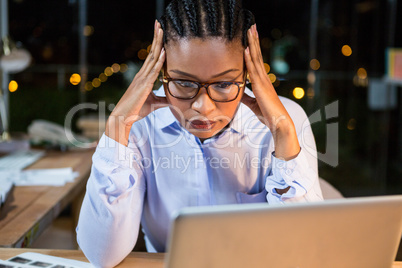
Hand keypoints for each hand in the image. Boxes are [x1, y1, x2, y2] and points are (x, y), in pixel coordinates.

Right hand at [106, 20, 166, 145]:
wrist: (123, 117)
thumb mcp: (154, 104)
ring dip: (158, 44)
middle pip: (151, 52)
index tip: (160, 33)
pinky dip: (159, 61)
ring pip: (152, 58)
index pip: (152, 57)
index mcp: (143, 77)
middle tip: (159, 24)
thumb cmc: (136, 110)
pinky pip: (153, 71)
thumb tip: (172, 100)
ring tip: (161, 30)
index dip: (156, 45)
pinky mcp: (144, 86)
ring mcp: (142, 79)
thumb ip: (163, 100)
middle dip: (156, 38)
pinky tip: (164, 52)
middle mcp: (142, 74)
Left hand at [242, 24, 299, 160]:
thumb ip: (246, 97)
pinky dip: (249, 59)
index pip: (256, 61)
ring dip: (252, 44)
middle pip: (257, 55)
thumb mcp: (253, 104)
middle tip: (251, 26)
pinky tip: (246, 49)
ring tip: (250, 30)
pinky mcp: (261, 87)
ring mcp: (263, 81)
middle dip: (254, 41)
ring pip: (256, 59)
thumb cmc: (268, 115)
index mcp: (262, 82)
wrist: (279, 123)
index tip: (250, 37)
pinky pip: (254, 70)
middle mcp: (264, 78)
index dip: (253, 49)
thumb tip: (239, 93)